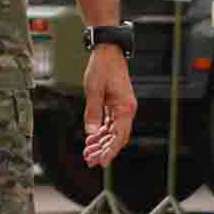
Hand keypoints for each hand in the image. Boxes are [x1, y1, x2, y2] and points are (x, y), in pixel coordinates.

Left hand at [81, 44, 136, 167]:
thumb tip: (91, 133)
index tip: (101, 162)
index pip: (118, 136)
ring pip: (113, 132)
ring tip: (87, 152)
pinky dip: (101, 132)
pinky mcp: (116, 105)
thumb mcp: (93, 90)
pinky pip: (110, 124)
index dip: (110, 151)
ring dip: (101, 143)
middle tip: (89, 160)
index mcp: (125, 108)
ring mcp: (122, 108)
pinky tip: (91, 139)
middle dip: (104, 150)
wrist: (108, 52)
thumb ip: (92, 112)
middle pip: (117, 137)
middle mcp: (126, 110)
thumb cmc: (102, 68)